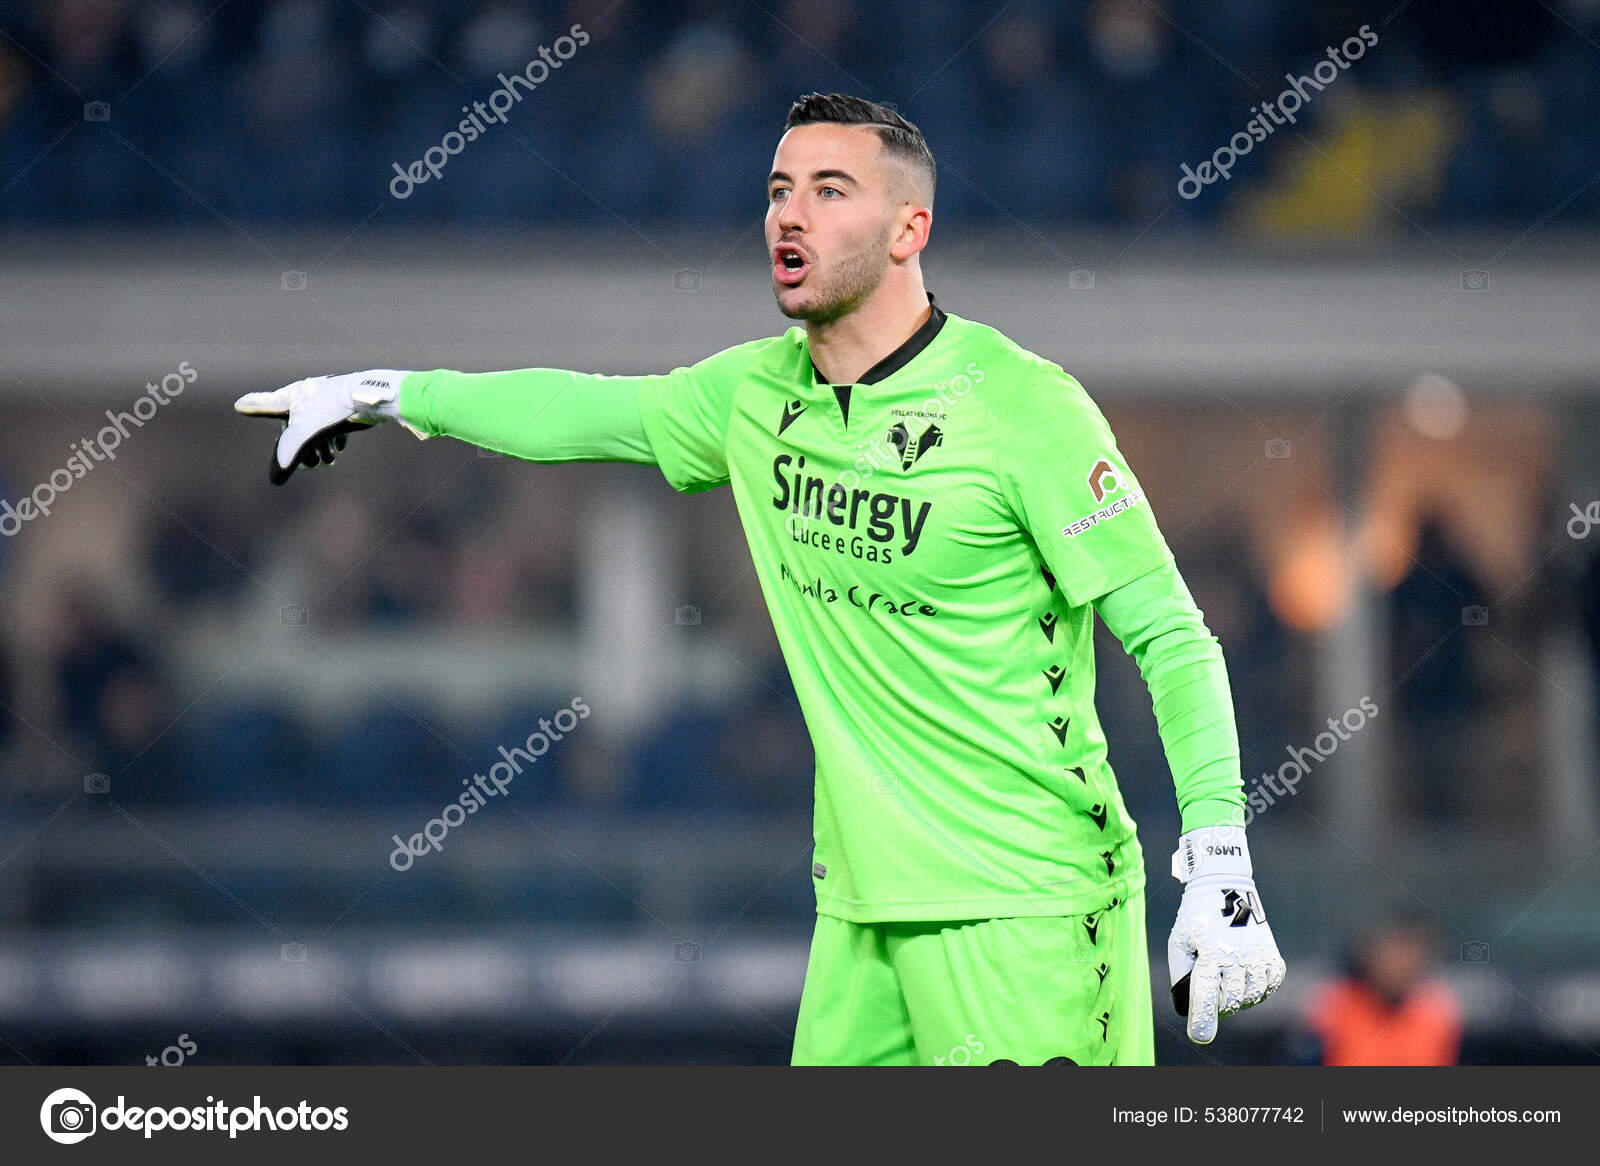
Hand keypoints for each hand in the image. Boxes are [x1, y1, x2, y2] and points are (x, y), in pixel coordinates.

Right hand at [234, 370, 409, 483]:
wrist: (367, 397)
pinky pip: (334, 421)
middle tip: (311, 465)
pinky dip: (334, 436)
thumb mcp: (305, 435)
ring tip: (330, 460)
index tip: (240, 405)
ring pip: (316, 425)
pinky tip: (340, 446)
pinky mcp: (344, 404)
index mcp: (291, 397)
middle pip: (295, 424)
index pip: (267, 404)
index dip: (255, 407)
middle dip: (301, 447)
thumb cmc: (331, 411)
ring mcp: (326, 398)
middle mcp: (306, 395)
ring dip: (320, 446)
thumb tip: (275, 480)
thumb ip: (287, 456)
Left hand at [1167, 825, 1285, 1044]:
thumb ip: (1180, 973)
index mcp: (1211, 952)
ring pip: (1251, 997)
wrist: (1224, 886)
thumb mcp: (1178, 941)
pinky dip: (1258, 989)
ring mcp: (1259, 956)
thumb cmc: (1196, 916)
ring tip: (1226, 982)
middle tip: (1210, 994)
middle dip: (1217, 1005)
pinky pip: (1269, 986)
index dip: (1202, 1020)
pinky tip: (1245, 979)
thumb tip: (1188, 1003)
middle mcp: (1238, 956)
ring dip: (1237, 998)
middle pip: (1230, 1001)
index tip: (1199, 1035)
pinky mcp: (1272, 955)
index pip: (1207, 995)